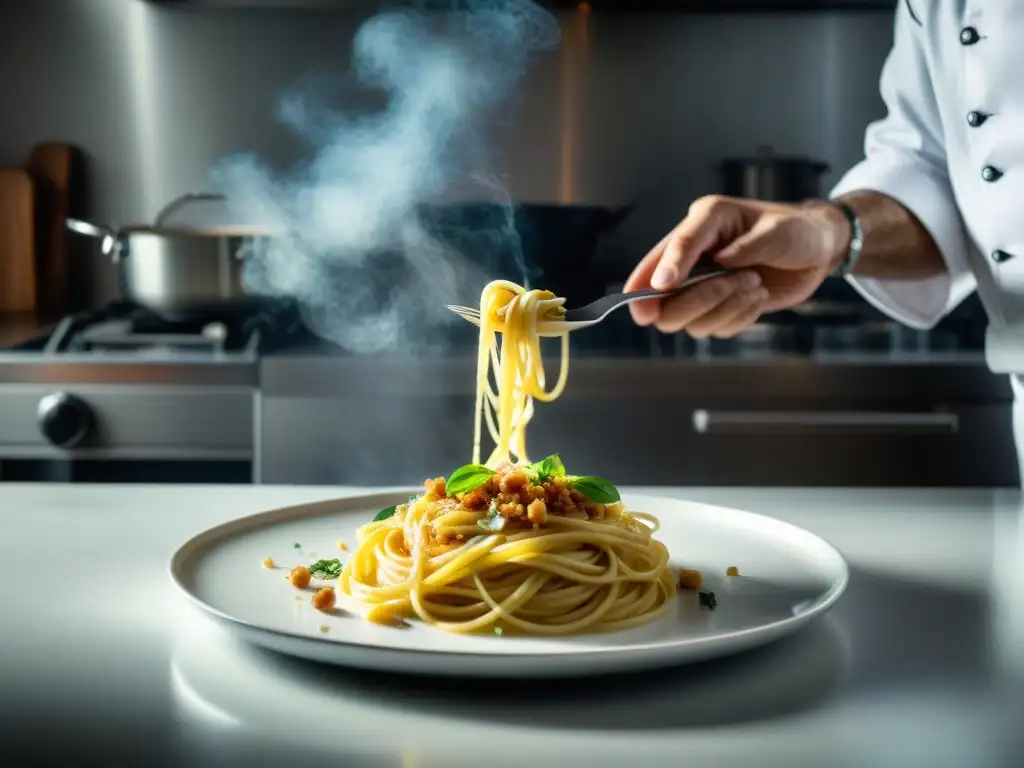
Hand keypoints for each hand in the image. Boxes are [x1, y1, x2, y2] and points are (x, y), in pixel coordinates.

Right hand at [625, 195, 849, 335]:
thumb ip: (743, 247)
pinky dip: (738, 318)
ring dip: (724, 308)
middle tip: (732, 284)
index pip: (666, 251)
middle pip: (663, 300)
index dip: (656, 272)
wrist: (818, 250)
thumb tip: (714, 263)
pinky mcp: (719, 308)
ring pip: (688, 321)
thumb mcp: (775, 231)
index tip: (661, 288)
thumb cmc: (796, 230)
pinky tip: (758, 297)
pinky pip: (714, 329)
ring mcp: (703, 285)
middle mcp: (695, 257)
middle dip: (695, 300)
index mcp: (702, 224)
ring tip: (755, 284)